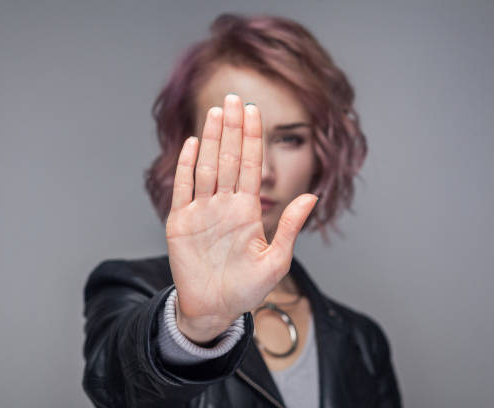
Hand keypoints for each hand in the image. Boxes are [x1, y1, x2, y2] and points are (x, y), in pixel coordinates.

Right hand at [166, 94, 317, 343]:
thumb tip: (312, 196)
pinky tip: (194, 145)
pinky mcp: (180, 223)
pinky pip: (183, 189)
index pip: (251, 167)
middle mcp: (224, 205)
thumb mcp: (275, 261)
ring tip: (216, 112)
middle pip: (229, 159)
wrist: (214, 308)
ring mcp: (202, 211)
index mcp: (247, 210)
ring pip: (207, 167)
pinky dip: (187, 167)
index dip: (252, 139)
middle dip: (232, 129)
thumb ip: (289, 227)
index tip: (253, 111)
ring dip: (212, 140)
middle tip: (233, 97)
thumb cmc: (246, 289)